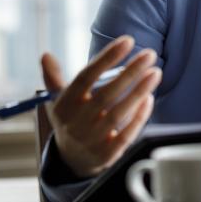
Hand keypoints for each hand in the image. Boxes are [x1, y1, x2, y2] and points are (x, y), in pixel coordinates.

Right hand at [41, 35, 161, 177]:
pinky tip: (149, 98)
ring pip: (118, 114)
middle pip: (105, 95)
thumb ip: (54, 78)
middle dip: (130, 73)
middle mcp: (76, 123)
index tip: (128, 40)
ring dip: (138, 92)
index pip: (86, 77)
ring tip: (155, 72)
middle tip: (150, 54)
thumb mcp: (59, 101)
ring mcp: (91, 140)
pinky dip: (138, 117)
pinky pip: (126, 135)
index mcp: (64, 105)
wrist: (72, 161)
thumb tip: (45, 55)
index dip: (107, 58)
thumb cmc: (72, 120)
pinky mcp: (107, 154)